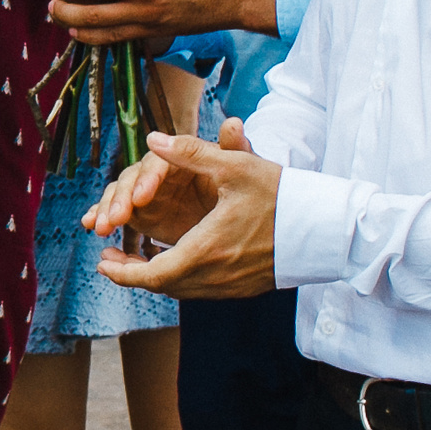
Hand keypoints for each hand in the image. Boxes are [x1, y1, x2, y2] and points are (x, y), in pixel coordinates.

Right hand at [86, 114, 248, 244]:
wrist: (238, 217)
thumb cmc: (242, 188)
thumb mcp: (241, 169)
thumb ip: (233, 148)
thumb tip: (233, 121)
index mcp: (178, 159)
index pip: (156, 164)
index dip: (147, 180)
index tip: (141, 199)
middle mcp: (157, 172)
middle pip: (131, 179)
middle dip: (119, 200)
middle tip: (115, 220)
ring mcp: (145, 192)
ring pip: (119, 196)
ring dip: (106, 209)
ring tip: (100, 228)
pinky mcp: (139, 212)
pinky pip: (117, 213)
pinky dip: (100, 216)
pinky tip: (90, 225)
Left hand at [93, 121, 280, 299]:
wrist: (327, 228)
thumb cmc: (281, 195)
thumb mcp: (235, 166)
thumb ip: (189, 152)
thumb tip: (152, 138)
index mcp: (206, 249)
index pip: (152, 275)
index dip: (123, 274)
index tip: (102, 263)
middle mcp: (216, 276)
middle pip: (162, 287)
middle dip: (131, 276)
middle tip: (109, 262)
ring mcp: (232, 287)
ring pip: (181, 290)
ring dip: (155, 279)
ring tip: (134, 262)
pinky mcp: (244, 288)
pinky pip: (201, 290)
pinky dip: (180, 280)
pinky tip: (173, 262)